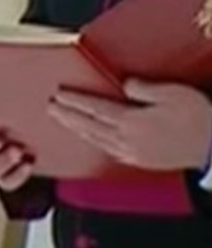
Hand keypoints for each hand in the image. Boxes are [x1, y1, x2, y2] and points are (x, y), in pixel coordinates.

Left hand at [49, 80, 211, 170]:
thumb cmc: (199, 120)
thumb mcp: (172, 93)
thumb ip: (143, 88)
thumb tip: (124, 85)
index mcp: (131, 122)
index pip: (94, 108)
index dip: (75, 100)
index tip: (59, 94)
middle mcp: (127, 140)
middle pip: (89, 126)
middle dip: (68, 115)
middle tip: (50, 107)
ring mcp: (134, 153)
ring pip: (97, 140)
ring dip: (78, 129)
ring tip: (64, 121)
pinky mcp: (143, 161)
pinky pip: (110, 151)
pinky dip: (96, 143)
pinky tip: (93, 140)